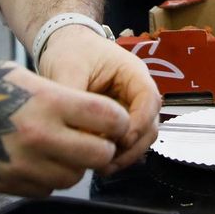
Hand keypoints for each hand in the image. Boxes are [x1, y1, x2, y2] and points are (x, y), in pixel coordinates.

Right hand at [0, 62, 129, 196]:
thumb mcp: (23, 77)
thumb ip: (61, 98)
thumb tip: (94, 118)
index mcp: (48, 102)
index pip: (109, 118)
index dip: (118, 121)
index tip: (114, 121)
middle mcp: (40, 136)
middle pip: (99, 155)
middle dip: (102, 149)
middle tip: (94, 140)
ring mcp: (24, 165)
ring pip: (74, 177)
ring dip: (75, 166)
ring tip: (60, 150)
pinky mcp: (9, 185)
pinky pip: (47, 190)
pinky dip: (49, 179)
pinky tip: (36, 161)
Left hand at [36, 25, 159, 172]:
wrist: (64, 45)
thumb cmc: (70, 51)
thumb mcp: (68, 70)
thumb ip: (75, 101)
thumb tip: (78, 134)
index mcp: (133, 73)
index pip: (149, 99)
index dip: (139, 122)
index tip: (120, 140)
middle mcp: (138, 92)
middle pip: (150, 125)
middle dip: (132, 147)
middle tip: (107, 163)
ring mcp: (130, 108)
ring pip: (141, 138)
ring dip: (126, 155)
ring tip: (101, 167)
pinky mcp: (119, 120)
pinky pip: (125, 141)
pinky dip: (116, 154)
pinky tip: (98, 163)